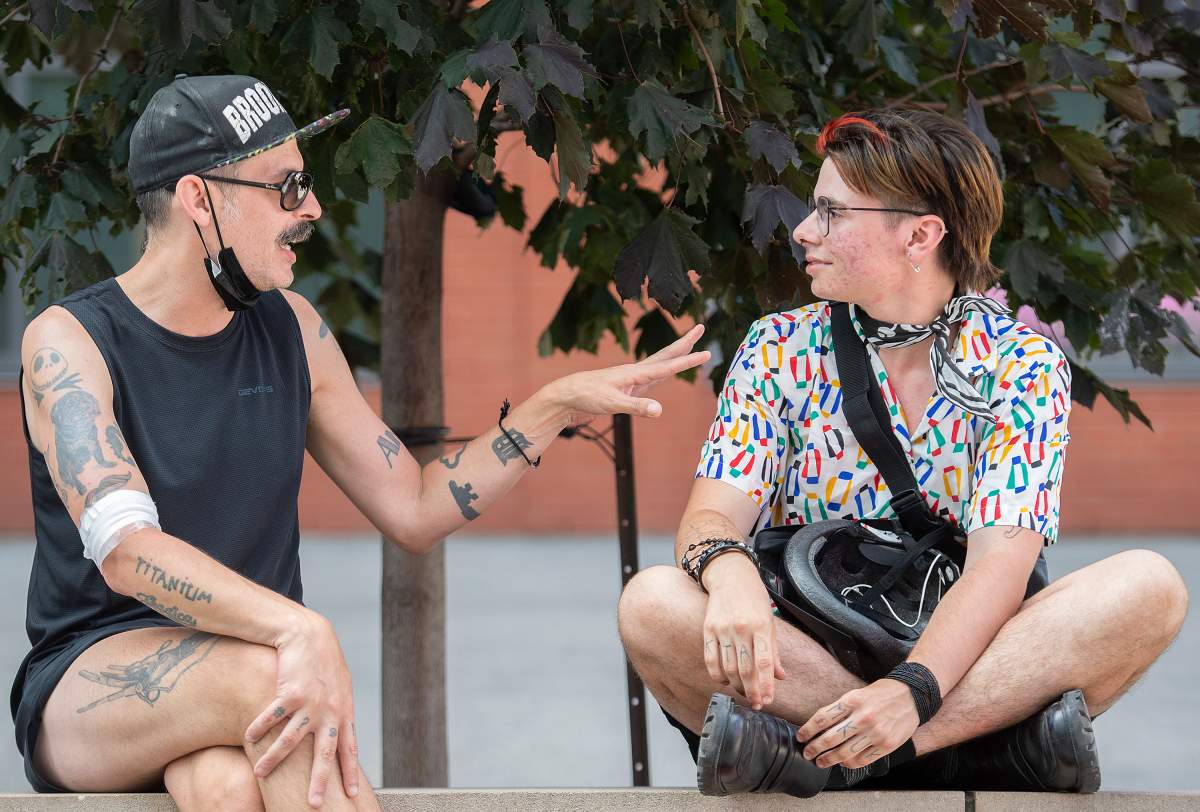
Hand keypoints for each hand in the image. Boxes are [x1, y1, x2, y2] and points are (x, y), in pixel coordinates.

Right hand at [245, 613, 359, 806]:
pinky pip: (272, 717)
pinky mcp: (290, 693)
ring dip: (274, 759)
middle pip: (325, 753)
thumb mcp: (340, 688)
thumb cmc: (324, 663)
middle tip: (315, 804)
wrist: (310, 635)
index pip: (349, 748)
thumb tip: (339, 733)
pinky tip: (248, 737)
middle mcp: (330, 711)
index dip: (350, 772)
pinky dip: (258, 727)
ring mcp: (310, 703)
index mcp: (344, 712)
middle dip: (319, 781)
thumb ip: (339, 711)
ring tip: (260, 774)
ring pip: (291, 740)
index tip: (353, 794)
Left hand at [548, 324, 709, 420]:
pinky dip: (662, 372)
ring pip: (659, 365)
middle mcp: (635, 373)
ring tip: (690, 348)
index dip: (688, 361)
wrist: (565, 398)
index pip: (667, 365)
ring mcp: (631, 380)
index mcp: (635, 373)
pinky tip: (665, 373)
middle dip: (684, 344)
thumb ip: (637, 407)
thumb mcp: (613, 404)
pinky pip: (651, 378)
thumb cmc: (586, 397)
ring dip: (675, 356)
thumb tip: (660, 410)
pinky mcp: (626, 389)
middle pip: (665, 355)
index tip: (707, 353)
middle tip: (700, 328)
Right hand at [701, 554, 784, 708]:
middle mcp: (741, 628)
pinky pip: (710, 659)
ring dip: (736, 685)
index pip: (764, 662)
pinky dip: (717, 675)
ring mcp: (722, 629)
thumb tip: (780, 676)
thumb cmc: (754, 599)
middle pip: (745, 669)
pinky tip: (725, 681)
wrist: (730, 576)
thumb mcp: (770, 622)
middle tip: (757, 704)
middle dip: (752, 691)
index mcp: (761, 626)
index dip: (765, 685)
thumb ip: (773, 651)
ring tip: (744, 693)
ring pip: (728, 667)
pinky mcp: (708, 629)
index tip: (767, 701)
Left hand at [796, 679, 918, 769]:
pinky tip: (843, 762)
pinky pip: (862, 760)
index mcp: (852, 701)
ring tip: (820, 761)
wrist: (911, 695)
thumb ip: (840, 709)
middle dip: (814, 748)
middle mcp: (863, 717)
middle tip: (807, 753)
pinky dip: (849, 763)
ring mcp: (875, 733)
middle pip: (830, 738)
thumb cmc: (880, 694)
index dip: (808, 730)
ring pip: (844, 753)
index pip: (822, 718)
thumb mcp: (857, 694)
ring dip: (828, 760)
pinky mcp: (886, 745)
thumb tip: (819, 727)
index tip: (801, 737)